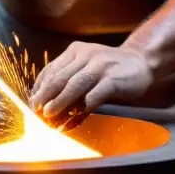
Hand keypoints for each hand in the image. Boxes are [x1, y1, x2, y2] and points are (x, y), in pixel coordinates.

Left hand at [29, 42, 153, 128]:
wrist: (142, 62)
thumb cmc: (111, 68)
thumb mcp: (88, 65)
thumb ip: (70, 78)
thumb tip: (48, 102)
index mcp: (76, 50)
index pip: (51, 69)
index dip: (39, 87)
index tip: (32, 103)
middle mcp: (86, 55)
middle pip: (60, 77)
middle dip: (45, 96)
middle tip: (36, 111)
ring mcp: (100, 67)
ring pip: (74, 86)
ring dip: (59, 102)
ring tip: (48, 115)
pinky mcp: (113, 80)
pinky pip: (92, 98)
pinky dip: (80, 112)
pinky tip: (72, 122)